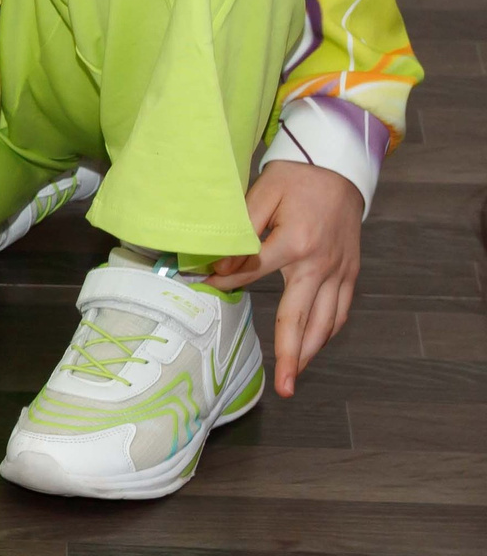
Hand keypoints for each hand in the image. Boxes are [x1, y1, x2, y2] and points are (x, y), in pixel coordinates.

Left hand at [206, 161, 362, 396]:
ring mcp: (340, 271)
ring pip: (326, 322)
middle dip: (292, 356)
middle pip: (302, 318)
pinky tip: (313, 345)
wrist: (339, 168)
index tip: (203, 290)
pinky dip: (328, 331)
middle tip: (283, 387)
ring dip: (310, 351)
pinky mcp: (351, 272)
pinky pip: (341, 310)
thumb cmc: (296, 179)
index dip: (226, 284)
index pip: (253, 273)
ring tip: (294, 376)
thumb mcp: (262, 194)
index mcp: (296, 243)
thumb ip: (240, 231)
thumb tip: (218, 266)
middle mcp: (322, 264)